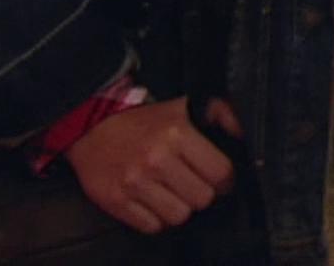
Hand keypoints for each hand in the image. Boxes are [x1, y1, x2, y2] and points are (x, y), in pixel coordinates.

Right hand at [64, 97, 240, 234]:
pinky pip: (151, 226)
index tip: (222, 180)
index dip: (227, 180)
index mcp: (177, 135)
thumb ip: (221, 114)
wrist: (90, 126)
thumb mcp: (185, 106)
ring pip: (179, 216)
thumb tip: (243, 134)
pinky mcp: (115, 201)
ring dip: (180, 208)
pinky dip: (157, 219)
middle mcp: (156, 160)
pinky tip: (155, 202)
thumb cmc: (143, 120)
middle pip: (202, 199)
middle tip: (196, 186)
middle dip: (204, 194)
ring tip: (175, 195)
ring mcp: (134, 183)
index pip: (220, 173)